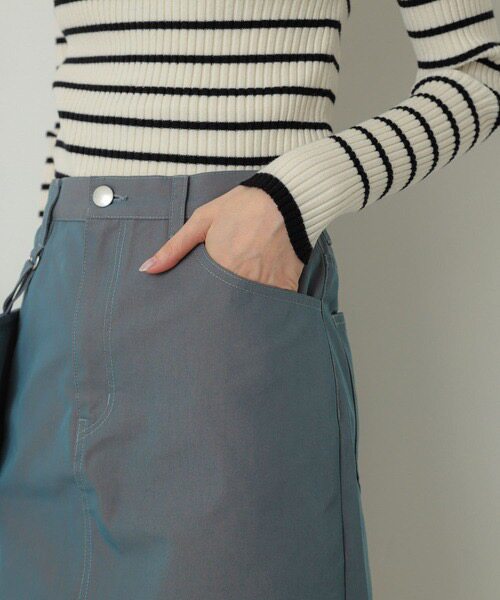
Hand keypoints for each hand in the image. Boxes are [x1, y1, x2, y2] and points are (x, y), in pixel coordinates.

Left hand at [138, 184, 303, 291]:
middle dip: (222, 307)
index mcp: (219, 266)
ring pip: (250, 306)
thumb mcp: (202, 220)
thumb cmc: (241, 207)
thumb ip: (174, 248)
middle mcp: (242, 279)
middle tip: (218, 309)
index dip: (202, 302)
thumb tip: (146, 270)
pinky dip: (271, 300)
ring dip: (244, 305)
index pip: (204, 299)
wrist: (285, 198)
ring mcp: (267, 284)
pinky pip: (276, 301)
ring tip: (241, 302)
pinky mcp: (287, 284)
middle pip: (227, 305)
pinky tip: (266, 294)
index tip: (198, 307)